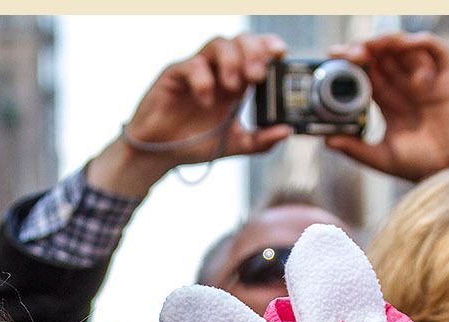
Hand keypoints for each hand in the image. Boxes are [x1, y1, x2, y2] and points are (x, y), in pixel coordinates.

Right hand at [87, 32, 293, 198]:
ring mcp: (196, 70)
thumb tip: (287, 131)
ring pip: (217, 44)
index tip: (280, 56)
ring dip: (231, 61)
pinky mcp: (174, 76)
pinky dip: (203, 80)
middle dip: (253, 52)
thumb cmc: (195, 143)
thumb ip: (260, 141)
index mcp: (236, 81)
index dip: (268, 46)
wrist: (161, 155)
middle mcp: (218, 71)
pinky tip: (206, 101)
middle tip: (257, 76)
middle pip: (239, 40)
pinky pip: (191, 65)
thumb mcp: (234, 144)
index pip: (256, 51)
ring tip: (235, 87)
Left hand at [323, 32, 448, 181]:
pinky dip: (422, 43)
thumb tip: (326, 140)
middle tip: (348, 52)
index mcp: (389, 103)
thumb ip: (356, 149)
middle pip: (383, 57)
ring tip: (371, 46)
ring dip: (387, 42)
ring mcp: (427, 81)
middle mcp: (406, 88)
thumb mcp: (382, 158)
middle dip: (365, 49)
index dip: (351, 63)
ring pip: (405, 49)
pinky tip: (406, 46)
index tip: (332, 57)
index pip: (367, 75)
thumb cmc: (421, 166)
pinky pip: (437, 51)